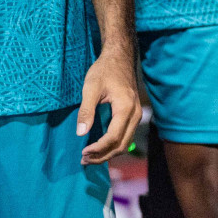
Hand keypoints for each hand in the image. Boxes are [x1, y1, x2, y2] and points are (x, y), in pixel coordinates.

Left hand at [77, 45, 139, 164]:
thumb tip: (81, 133)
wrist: (120, 57)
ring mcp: (136, 115)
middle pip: (121, 145)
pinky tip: (100, 147)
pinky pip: (126, 136)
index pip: (113, 137)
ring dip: (108, 153)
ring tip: (90, 156)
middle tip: (84, 160)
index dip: (98, 149)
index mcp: (125, 108)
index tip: (82, 152)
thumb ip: (86, 111)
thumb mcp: (91, 88)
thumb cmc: (105, 70)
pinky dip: (113, 145)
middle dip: (103, 156)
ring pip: (125, 143)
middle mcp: (135, 114)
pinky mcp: (133, 115)